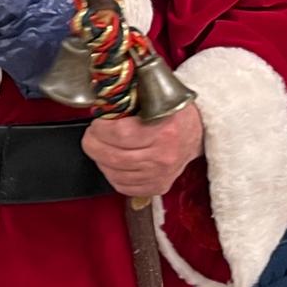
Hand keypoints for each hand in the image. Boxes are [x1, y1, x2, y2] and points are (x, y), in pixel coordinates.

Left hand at [82, 102, 204, 197]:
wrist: (196, 133)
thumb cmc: (174, 113)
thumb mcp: (157, 99)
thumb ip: (131, 100)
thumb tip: (102, 104)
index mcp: (164, 131)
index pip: (120, 135)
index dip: (101, 130)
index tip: (96, 123)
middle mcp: (163, 156)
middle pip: (115, 157)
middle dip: (93, 146)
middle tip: (90, 137)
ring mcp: (161, 174)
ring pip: (116, 174)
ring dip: (100, 161)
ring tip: (98, 149)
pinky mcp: (159, 186)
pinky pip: (125, 187)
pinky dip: (112, 176)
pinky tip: (110, 164)